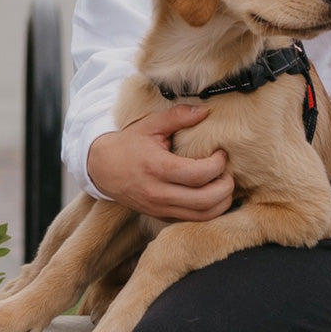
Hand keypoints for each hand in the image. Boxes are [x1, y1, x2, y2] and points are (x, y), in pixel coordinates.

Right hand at [86, 105, 234, 221]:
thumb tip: (205, 110)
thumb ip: (178, 116)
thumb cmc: (128, 144)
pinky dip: (209, 211)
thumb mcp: (150, 124)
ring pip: (202, 216)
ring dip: (221, 202)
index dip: (218, 164)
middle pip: (205, 200)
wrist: (102, 168)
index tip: (221, 153)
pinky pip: (192, 220)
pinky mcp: (161, 217)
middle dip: (226, 186)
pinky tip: (213, 195)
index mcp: (157, 168)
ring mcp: (160, 209)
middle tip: (228, 172)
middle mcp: (159, 194)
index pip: (198, 174)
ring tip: (223, 184)